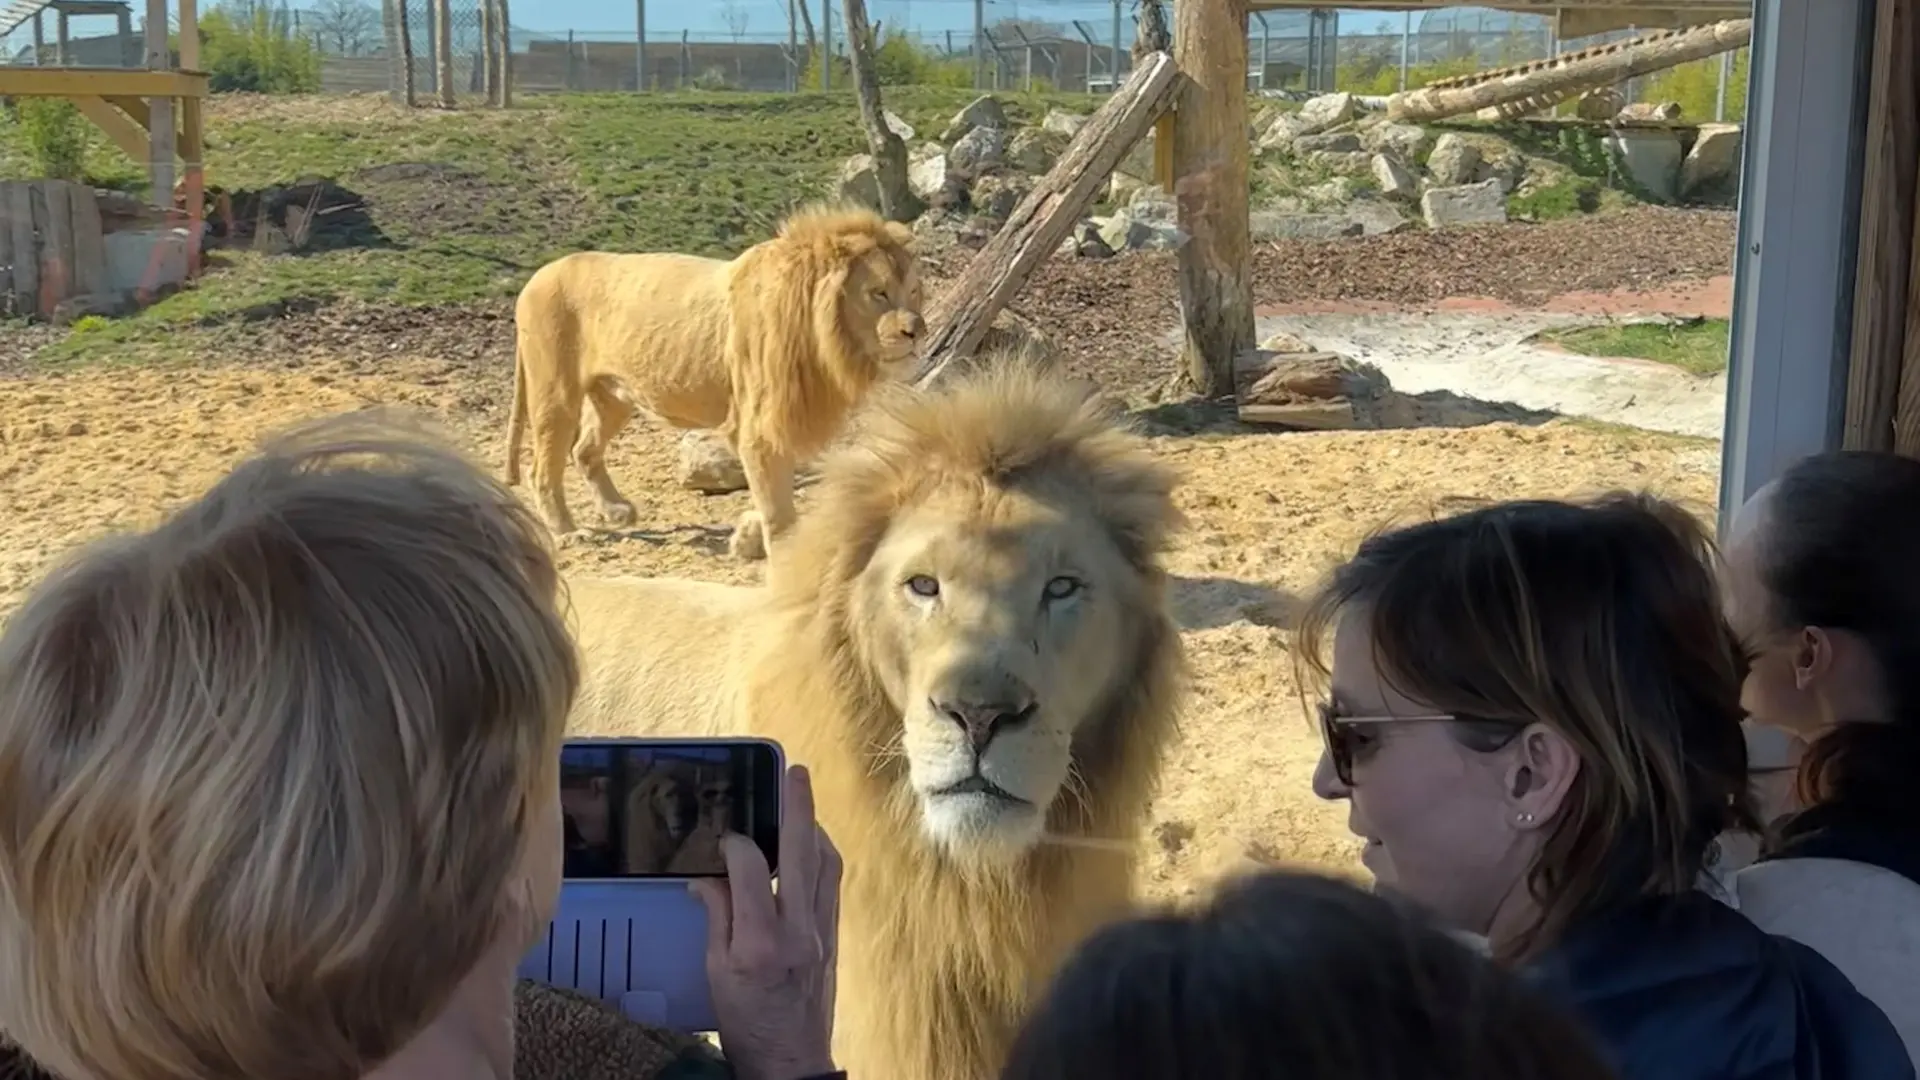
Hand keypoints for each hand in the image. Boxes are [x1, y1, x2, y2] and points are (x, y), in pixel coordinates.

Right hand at [690, 764, 842, 1079]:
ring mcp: (822, 931)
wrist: (790, 1060)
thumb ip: (717, 918)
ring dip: (814, 828)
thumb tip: (709, 878)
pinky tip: (810, 847)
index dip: (736, 843)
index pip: (752, 868)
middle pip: (803, 853)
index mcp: (761, 940)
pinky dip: (822, 856)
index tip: (722, 837)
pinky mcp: (833, 937)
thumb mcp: (716, 972)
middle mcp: (798, 929)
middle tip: (795, 772)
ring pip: (826, 864)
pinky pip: (832, 884)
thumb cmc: (746, 1022)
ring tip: (800, 804)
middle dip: (798, 808)